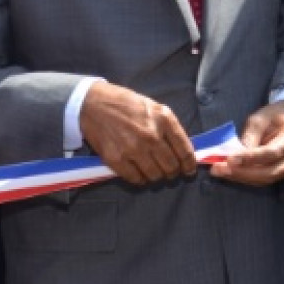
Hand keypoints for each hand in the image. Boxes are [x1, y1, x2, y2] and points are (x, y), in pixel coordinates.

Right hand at [78, 81, 197, 185]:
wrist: (94, 104)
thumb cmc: (126, 104)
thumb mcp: (154, 108)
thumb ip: (169, 128)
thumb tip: (183, 151)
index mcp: (164, 120)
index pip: (184, 151)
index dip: (189, 165)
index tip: (188, 170)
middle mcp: (151, 135)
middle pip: (171, 166)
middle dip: (173, 172)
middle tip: (169, 172)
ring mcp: (133, 148)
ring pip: (155, 175)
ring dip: (156, 176)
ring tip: (153, 171)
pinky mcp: (116, 159)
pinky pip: (135, 179)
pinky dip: (140, 179)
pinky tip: (139, 173)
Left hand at [212, 102, 283, 185]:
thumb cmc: (274, 116)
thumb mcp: (261, 117)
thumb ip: (250, 135)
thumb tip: (235, 155)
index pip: (273, 152)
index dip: (251, 158)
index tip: (230, 159)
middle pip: (270, 171)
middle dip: (242, 172)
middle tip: (219, 168)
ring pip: (265, 179)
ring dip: (241, 177)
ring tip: (220, 171)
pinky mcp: (283, 174)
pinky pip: (264, 180)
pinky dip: (246, 177)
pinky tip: (230, 172)